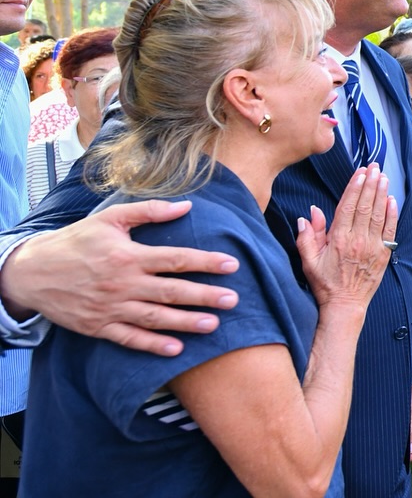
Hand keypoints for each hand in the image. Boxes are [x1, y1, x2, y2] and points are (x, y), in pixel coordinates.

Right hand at [0, 199, 238, 356]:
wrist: (32, 271)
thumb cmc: (76, 241)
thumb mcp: (110, 219)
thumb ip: (149, 212)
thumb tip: (186, 206)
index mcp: (128, 256)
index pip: (176, 259)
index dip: (206, 262)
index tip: (231, 265)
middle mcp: (122, 283)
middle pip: (170, 291)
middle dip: (204, 296)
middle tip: (233, 300)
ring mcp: (110, 307)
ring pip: (154, 318)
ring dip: (185, 323)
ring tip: (213, 325)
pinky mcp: (98, 326)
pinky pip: (128, 338)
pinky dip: (151, 345)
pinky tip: (175, 350)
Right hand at [296, 165, 397, 310]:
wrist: (345, 305)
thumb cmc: (325, 283)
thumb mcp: (308, 260)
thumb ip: (308, 236)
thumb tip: (309, 213)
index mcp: (338, 239)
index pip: (347, 207)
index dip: (354, 187)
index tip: (359, 172)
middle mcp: (357, 240)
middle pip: (365, 206)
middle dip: (370, 183)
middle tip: (374, 166)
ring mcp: (372, 247)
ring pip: (378, 214)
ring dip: (381, 193)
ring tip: (383, 176)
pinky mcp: (384, 254)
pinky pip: (389, 229)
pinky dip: (391, 213)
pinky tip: (392, 199)